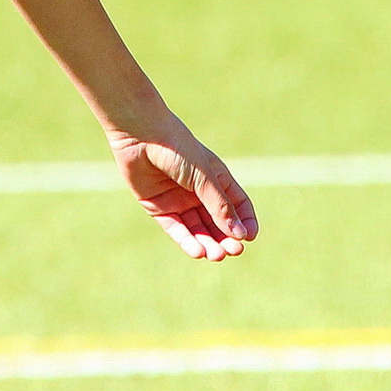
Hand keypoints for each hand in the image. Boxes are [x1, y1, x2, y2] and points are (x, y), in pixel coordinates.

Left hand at [107, 117, 258, 260]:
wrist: (140, 135)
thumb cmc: (178, 149)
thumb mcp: (204, 177)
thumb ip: (219, 206)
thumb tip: (240, 235)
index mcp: (216, 178)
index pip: (237, 205)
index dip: (244, 222)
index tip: (250, 237)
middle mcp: (198, 191)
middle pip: (217, 221)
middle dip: (226, 238)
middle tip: (233, 251)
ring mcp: (178, 200)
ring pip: (197, 228)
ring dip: (208, 243)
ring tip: (216, 256)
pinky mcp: (158, 207)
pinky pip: (175, 228)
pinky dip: (187, 241)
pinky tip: (197, 251)